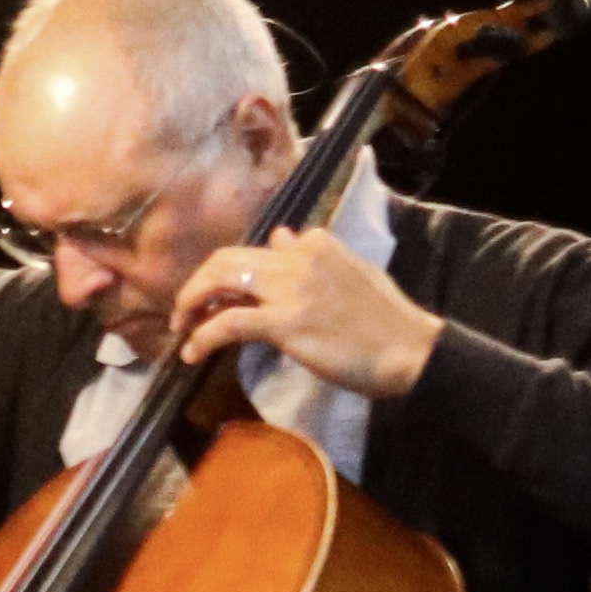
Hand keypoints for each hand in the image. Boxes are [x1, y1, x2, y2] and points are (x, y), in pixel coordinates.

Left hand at [164, 232, 442, 400]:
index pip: (256, 249)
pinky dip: (202, 337)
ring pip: (219, 282)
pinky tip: (192, 353)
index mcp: (315, 243)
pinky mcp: (284, 323)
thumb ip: (313, 256)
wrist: (409, 349)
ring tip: (181, 328)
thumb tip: (281, 238)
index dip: (228, 274)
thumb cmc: (384, 319)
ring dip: (190, 304)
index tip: (218, 297)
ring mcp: (290, 289)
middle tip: (185, 311)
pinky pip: (226, 324)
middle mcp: (299, 256)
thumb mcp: (351, 271)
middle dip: (197, 284)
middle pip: (226, 259)